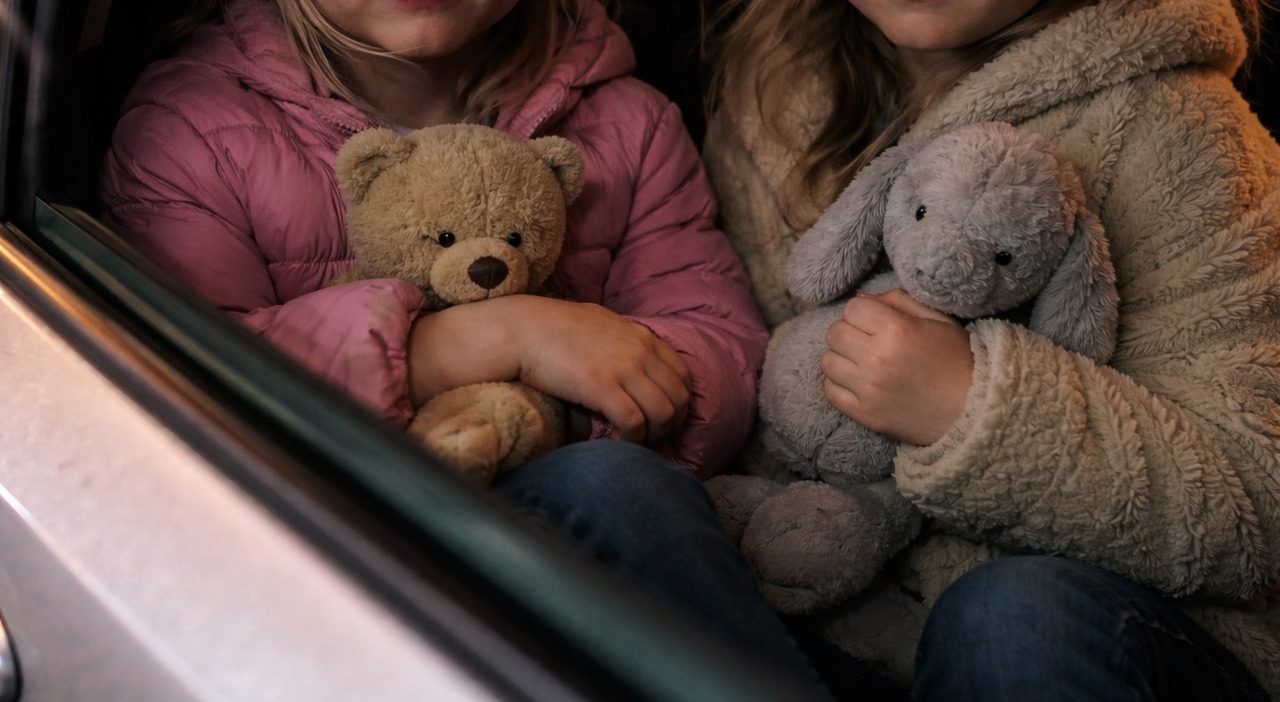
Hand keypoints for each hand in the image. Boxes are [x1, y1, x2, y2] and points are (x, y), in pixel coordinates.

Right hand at [408, 295, 690, 444]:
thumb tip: (630, 363)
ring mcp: (624, 369)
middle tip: (651, 438)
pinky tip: (616, 444)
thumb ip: (622, 343)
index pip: (683, 376)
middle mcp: (640, 351)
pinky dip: (631, 440)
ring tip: (634, 442)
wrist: (521, 329)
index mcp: (642, 337)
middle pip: (680, 399)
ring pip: (664, 413)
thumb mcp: (600, 325)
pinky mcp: (602, 387)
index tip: (661, 418)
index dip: (678, 403)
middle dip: (671, 425)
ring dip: (654, 435)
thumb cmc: (553, 329)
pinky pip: (635, 423)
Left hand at [821, 289, 972, 445]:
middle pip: (835, 333)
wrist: (973, 411)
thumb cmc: (958, 360)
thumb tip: (863, 299)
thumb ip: (899, 301)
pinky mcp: (864, 414)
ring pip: (828, 362)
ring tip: (862, 362)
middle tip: (868, 341)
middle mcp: (876, 359)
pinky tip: (859, 382)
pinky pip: (830, 391)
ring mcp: (868, 389)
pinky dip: (839, 384)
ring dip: (842, 358)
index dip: (864, 312)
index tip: (876, 322)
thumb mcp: (938, 319)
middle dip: (849, 332)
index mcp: (896, 330)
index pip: (852, 308)